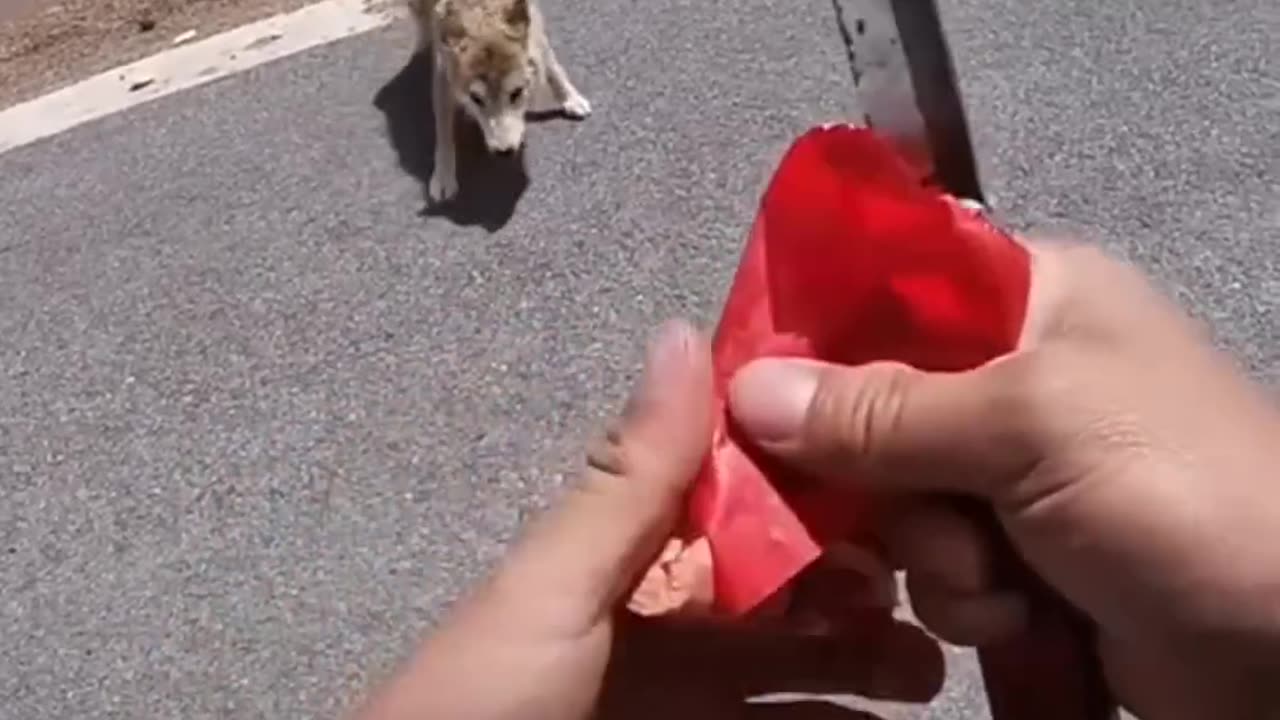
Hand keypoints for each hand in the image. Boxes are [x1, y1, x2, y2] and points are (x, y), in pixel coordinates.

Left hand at [352, 321, 942, 719]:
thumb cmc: (483, 706)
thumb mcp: (552, 589)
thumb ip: (631, 481)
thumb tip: (684, 330)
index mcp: (618, 569)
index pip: (732, 512)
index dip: (814, 496)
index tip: (897, 485)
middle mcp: (653, 635)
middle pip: (775, 604)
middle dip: (856, 594)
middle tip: (938, 595)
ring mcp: (671, 710)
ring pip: (786, 681)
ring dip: (860, 672)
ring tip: (929, 671)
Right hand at [726, 241, 1279, 719]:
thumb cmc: (1174, 493)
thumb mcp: (1029, 427)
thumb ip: (884, 411)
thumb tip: (745, 391)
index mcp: (1033, 299)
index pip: (888, 288)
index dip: (817, 338)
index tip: (759, 397)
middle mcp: (1018, 374)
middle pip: (875, 409)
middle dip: (883, 483)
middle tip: (897, 521)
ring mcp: (1019, 470)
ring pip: (896, 500)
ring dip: (931, 557)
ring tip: (996, 582)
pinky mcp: (1022, 552)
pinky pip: (935, 564)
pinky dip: (963, 599)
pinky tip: (1014, 618)